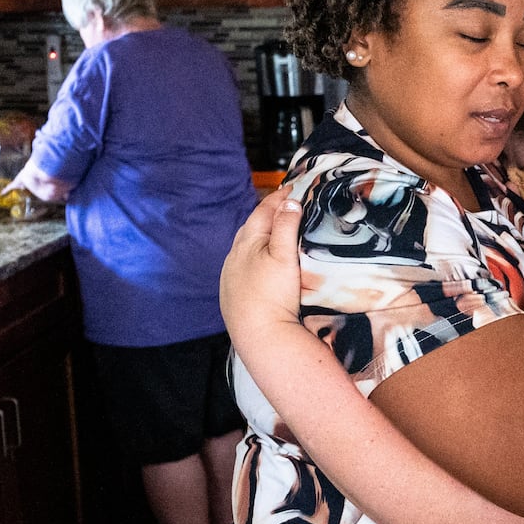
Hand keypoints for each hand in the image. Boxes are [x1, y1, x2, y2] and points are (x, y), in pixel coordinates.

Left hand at [220, 186, 305, 338]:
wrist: (261, 336)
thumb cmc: (273, 294)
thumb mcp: (285, 255)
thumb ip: (286, 225)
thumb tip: (290, 201)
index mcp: (247, 243)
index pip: (262, 211)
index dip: (278, 198)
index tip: (292, 187)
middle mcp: (234, 258)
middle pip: (251, 228)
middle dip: (267, 215)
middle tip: (285, 207)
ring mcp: (231, 278)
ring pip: (244, 250)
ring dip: (259, 239)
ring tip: (275, 235)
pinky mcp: (232, 296)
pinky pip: (242, 269)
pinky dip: (254, 260)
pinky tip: (262, 267)